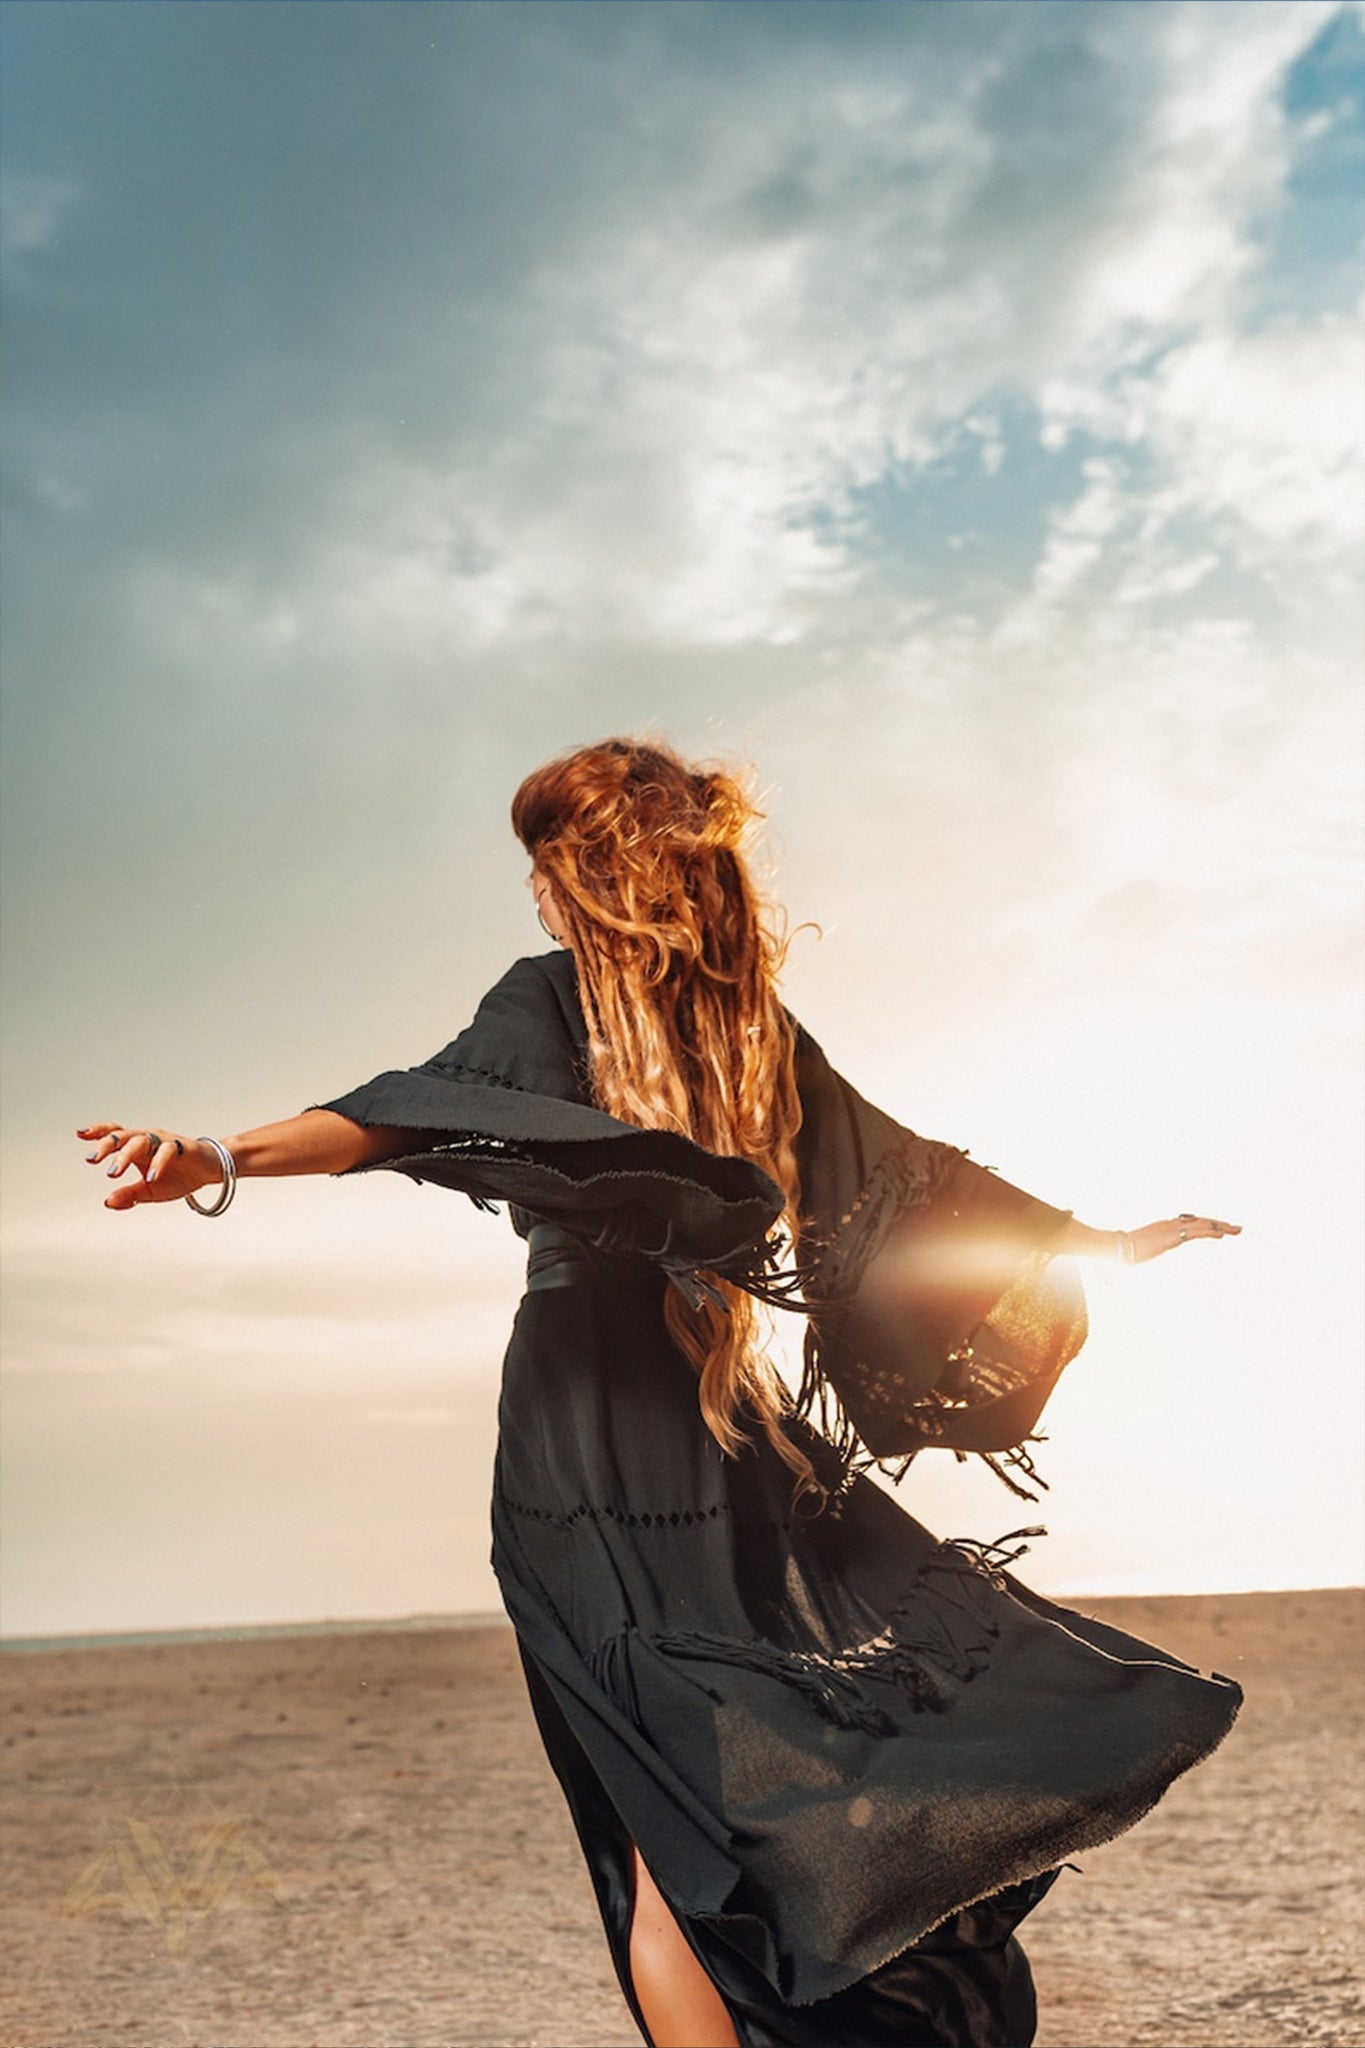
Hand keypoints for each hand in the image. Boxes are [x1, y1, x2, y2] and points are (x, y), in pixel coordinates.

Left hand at [77, 1123, 223, 1211]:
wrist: (211, 1171)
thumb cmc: (179, 1177)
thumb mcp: (150, 1191)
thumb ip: (129, 1195)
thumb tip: (107, 1202)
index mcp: (138, 1148)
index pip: (116, 1134)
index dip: (99, 1132)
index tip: (81, 1134)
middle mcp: (149, 1139)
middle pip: (124, 1135)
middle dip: (106, 1146)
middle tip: (91, 1159)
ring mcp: (165, 1141)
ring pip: (141, 1140)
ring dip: (125, 1155)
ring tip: (113, 1172)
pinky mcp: (182, 1147)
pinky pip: (167, 1151)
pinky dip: (157, 1163)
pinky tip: (150, 1177)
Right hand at [1124, 1214, 1240, 1263]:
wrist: (1115, 1248)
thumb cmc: (1121, 1253)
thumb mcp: (1136, 1254)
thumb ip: (1140, 1255)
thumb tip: (1135, 1265)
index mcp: (1163, 1227)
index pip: (1191, 1223)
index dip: (1207, 1224)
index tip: (1220, 1228)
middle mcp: (1169, 1224)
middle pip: (1200, 1221)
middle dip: (1220, 1224)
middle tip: (1237, 1228)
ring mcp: (1171, 1229)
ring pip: (1201, 1224)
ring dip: (1221, 1226)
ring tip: (1237, 1230)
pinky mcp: (1172, 1236)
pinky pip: (1195, 1232)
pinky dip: (1210, 1231)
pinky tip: (1222, 1234)